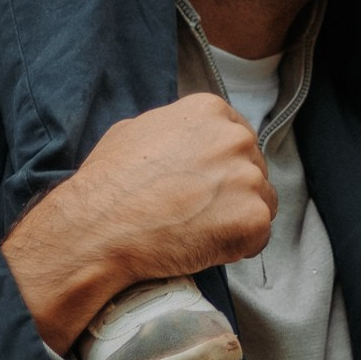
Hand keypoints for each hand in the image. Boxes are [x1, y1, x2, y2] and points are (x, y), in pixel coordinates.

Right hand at [2, 98, 276, 352]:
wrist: (99, 229)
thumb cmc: (108, 185)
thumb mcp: (133, 132)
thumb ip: (172, 131)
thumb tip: (183, 142)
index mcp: (209, 111)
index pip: (237, 139)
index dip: (222, 167)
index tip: (206, 185)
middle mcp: (234, 137)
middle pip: (253, 169)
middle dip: (232, 192)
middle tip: (199, 213)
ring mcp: (248, 177)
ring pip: (261, 202)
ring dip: (237, 220)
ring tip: (197, 232)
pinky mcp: (253, 217)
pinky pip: (258, 237)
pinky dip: (237, 248)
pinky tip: (204, 248)